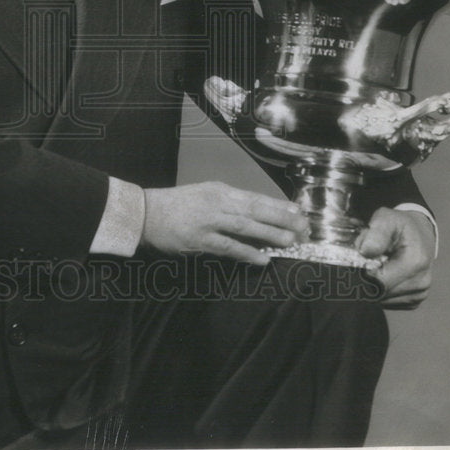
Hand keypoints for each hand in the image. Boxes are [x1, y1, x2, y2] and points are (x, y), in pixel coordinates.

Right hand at [142, 181, 308, 264]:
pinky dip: (247, 253)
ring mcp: (209, 220)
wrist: (146, 213)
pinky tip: (262, 259)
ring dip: (270, 234)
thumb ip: (228, 203)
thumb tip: (256, 214)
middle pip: (256, 209)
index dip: (278, 205)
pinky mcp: (199, 239)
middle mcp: (217, 202)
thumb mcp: (204, 195)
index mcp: (220, 190)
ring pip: (246, 226)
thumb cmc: (177, 205)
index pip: (255, 197)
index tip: (299, 211)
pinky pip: (228, 246)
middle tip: (303, 227)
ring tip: (290, 241)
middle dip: (281, 218)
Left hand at [356, 208, 435, 308]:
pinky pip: (389, 302)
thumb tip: (365, 252)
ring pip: (382, 300)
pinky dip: (381, 291)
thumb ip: (376, 233)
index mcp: (415, 262)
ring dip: (374, 286)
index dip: (363, 273)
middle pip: (380, 293)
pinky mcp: (414, 301)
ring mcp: (419, 294)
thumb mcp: (387, 218)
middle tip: (367, 262)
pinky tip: (385, 274)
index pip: (379, 282)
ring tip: (378, 266)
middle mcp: (421, 282)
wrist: (420, 234)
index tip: (359, 261)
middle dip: (367, 280)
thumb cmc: (401, 226)